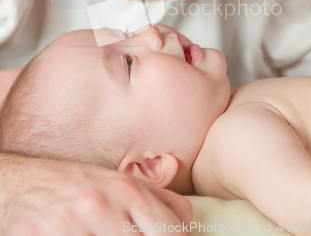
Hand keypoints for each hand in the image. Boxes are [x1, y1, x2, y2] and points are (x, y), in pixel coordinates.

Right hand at [0, 154, 191, 235]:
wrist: (19, 184)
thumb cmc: (73, 184)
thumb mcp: (117, 182)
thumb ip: (156, 199)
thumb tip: (188, 219)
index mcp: (124, 188)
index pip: (171, 231)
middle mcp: (102, 205)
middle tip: (126, 235)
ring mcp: (73, 226)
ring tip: (101, 235)